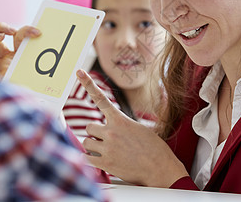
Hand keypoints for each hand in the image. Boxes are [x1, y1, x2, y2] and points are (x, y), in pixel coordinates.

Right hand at [0, 22, 40, 79]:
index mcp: (9, 52)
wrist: (38, 94)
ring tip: (1, 38)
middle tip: (7, 32)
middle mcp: (1, 60)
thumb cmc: (36, 74)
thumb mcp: (33, 54)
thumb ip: (32, 42)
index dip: (4, 28)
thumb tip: (38, 31)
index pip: (1, 35)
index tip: (13, 29)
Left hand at [76, 69, 188, 187]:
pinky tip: (101, 162)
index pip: (101, 99)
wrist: (161, 168)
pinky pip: (86, 159)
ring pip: (86, 142)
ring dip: (93, 146)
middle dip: (95, 133)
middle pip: (89, 126)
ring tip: (108, 152)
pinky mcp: (105, 164)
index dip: (88, 84)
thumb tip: (112, 127)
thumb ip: (123, 125)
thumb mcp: (140, 129)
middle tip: (107, 140)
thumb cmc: (154, 149)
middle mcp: (112, 131)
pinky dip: (91, 160)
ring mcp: (107, 147)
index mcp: (121, 120)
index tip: (79, 72)